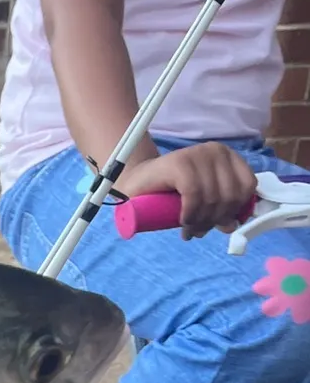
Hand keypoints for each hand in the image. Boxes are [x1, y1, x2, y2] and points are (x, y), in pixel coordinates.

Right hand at [116, 143, 255, 239]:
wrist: (135, 184)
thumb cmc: (169, 193)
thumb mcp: (202, 200)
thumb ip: (220, 208)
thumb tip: (232, 226)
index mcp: (228, 157)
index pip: (247, 186)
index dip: (236, 210)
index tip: (219, 224)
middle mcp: (216, 151)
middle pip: (231, 194)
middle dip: (216, 219)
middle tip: (200, 231)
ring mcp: (198, 154)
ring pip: (213, 197)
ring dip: (202, 221)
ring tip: (190, 230)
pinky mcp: (180, 162)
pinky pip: (194, 194)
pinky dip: (190, 213)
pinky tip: (183, 221)